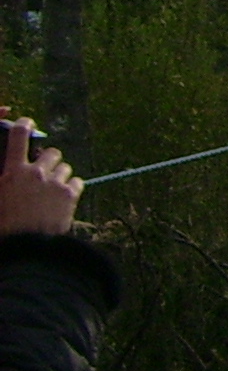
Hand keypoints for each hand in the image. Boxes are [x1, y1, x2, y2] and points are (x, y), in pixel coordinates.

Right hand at [0, 118, 79, 238]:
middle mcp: (36, 173)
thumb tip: (10, 175)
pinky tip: (64, 198)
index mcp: (13, 172)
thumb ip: (5, 181)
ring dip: (59, 175)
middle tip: (43, 173)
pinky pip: (77, 181)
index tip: (27, 123)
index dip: (24, 125)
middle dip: (48, 160)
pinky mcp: (71, 195)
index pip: (19, 137)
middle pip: (51, 152)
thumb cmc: (4, 226)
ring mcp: (55, 183)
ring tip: (51, 191)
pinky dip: (71, 187)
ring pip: (65, 167)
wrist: (26, 248)